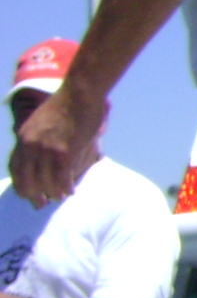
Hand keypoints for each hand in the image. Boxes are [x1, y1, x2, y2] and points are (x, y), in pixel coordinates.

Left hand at [9, 84, 106, 206]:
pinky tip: (71, 191)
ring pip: (45, 181)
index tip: (25, 193)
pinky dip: (65, 186)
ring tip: (59, 198)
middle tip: (39, 204)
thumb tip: (46, 151)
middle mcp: (31, 145)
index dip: (20, 183)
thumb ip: (41, 136)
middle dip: (32, 194)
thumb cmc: (67, 103)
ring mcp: (47, 149)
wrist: (79, 93)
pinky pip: (62, 177)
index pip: (15, 167)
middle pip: (26, 178)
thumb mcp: (43, 120)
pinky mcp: (64, 151)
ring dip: (52, 193)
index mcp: (24, 137)